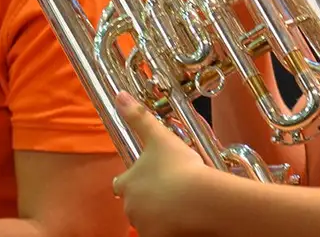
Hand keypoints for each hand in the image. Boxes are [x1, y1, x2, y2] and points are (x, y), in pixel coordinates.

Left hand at [112, 92, 216, 236]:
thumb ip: (138, 117)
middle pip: (134, 202)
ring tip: (181, 204)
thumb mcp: (159, 137)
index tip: (147, 177)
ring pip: (147, 220)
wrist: (199, 200)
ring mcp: (143, 225)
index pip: (120, 183)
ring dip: (158, 213)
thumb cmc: (179, 168)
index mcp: (127, 182)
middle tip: (170, 190)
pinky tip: (184, 220)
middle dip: (148, 198)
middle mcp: (130, 206)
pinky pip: (160, 233)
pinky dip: (168, 228)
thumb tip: (120, 96)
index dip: (132, 179)